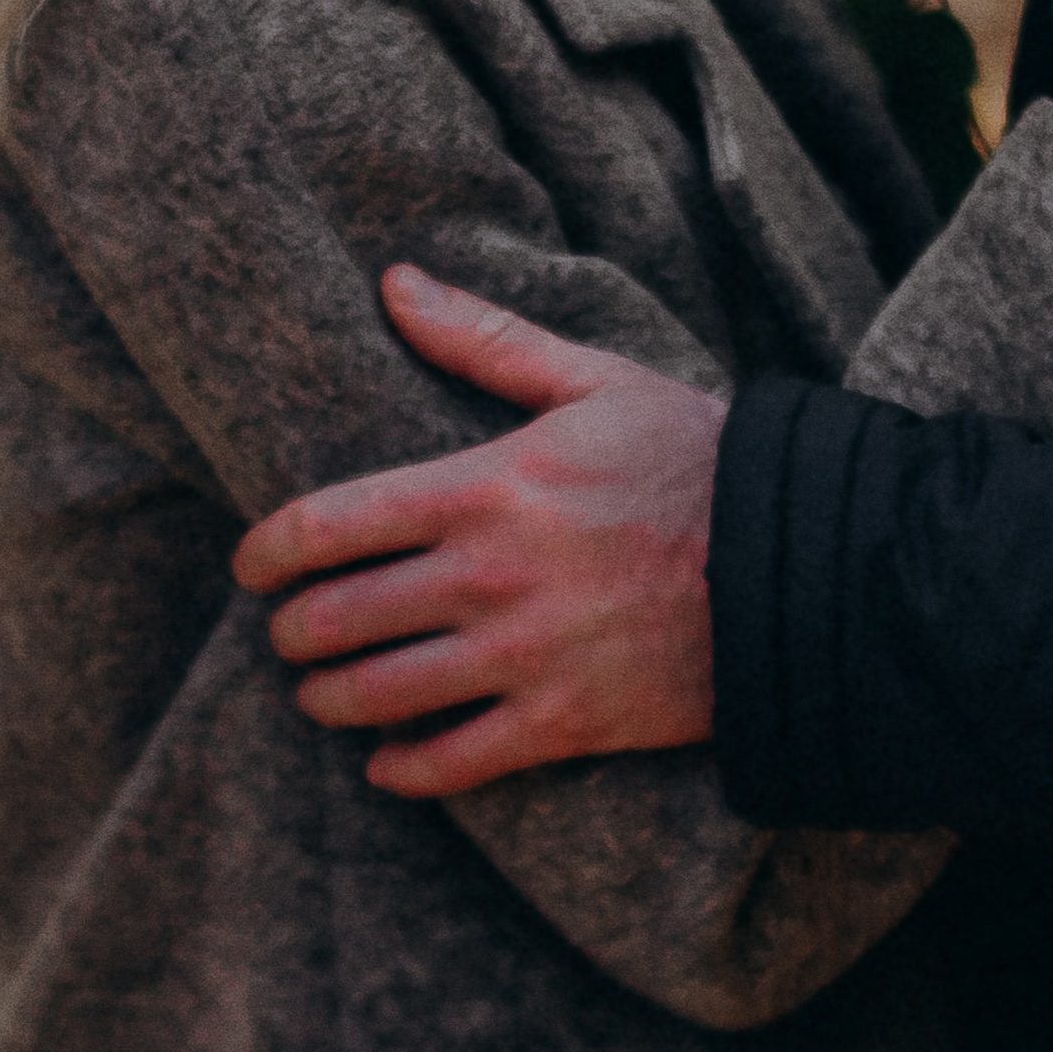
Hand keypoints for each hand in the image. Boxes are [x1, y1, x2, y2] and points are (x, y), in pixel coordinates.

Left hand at [231, 273, 725, 796]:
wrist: (801, 561)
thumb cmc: (693, 458)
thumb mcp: (593, 381)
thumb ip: (484, 339)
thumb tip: (394, 281)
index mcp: (486, 486)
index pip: (331, 522)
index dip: (268, 549)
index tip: (251, 563)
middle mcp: (489, 577)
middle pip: (338, 618)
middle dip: (292, 630)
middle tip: (286, 631)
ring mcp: (523, 657)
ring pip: (379, 696)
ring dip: (328, 698)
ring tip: (319, 692)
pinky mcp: (563, 724)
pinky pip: (452, 764)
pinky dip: (402, 770)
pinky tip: (386, 761)